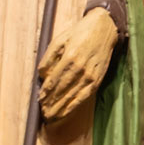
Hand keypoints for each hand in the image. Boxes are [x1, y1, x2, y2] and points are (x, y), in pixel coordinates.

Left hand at [39, 6, 117, 120]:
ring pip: (73, 96)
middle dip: (51, 103)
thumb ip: (48, 58)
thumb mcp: (59, 40)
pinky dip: (75, 105)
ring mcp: (91, 74)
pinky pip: (85, 96)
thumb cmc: (80, 32)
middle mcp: (81, 68)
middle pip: (63, 90)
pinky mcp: (98, 78)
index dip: (46, 92)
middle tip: (43, 112)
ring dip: (61, 108)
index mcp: (70, 56)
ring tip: (51, 116)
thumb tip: (42, 75)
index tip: (39, 99)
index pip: (54, 80)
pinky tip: (67, 111)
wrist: (104, 28)